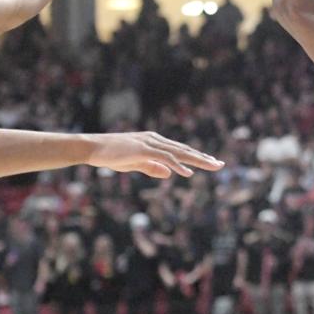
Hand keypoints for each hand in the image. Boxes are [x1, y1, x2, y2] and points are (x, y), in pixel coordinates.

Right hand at [86, 131, 223, 178]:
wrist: (93, 148)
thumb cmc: (112, 155)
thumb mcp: (135, 164)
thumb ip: (152, 167)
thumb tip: (170, 174)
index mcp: (154, 142)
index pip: (180, 150)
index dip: (196, 156)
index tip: (211, 162)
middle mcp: (155, 140)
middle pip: (184, 150)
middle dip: (203, 158)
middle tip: (221, 165)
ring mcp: (149, 143)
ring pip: (178, 152)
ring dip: (196, 160)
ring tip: (212, 166)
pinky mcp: (142, 149)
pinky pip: (163, 158)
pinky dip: (177, 165)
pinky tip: (187, 172)